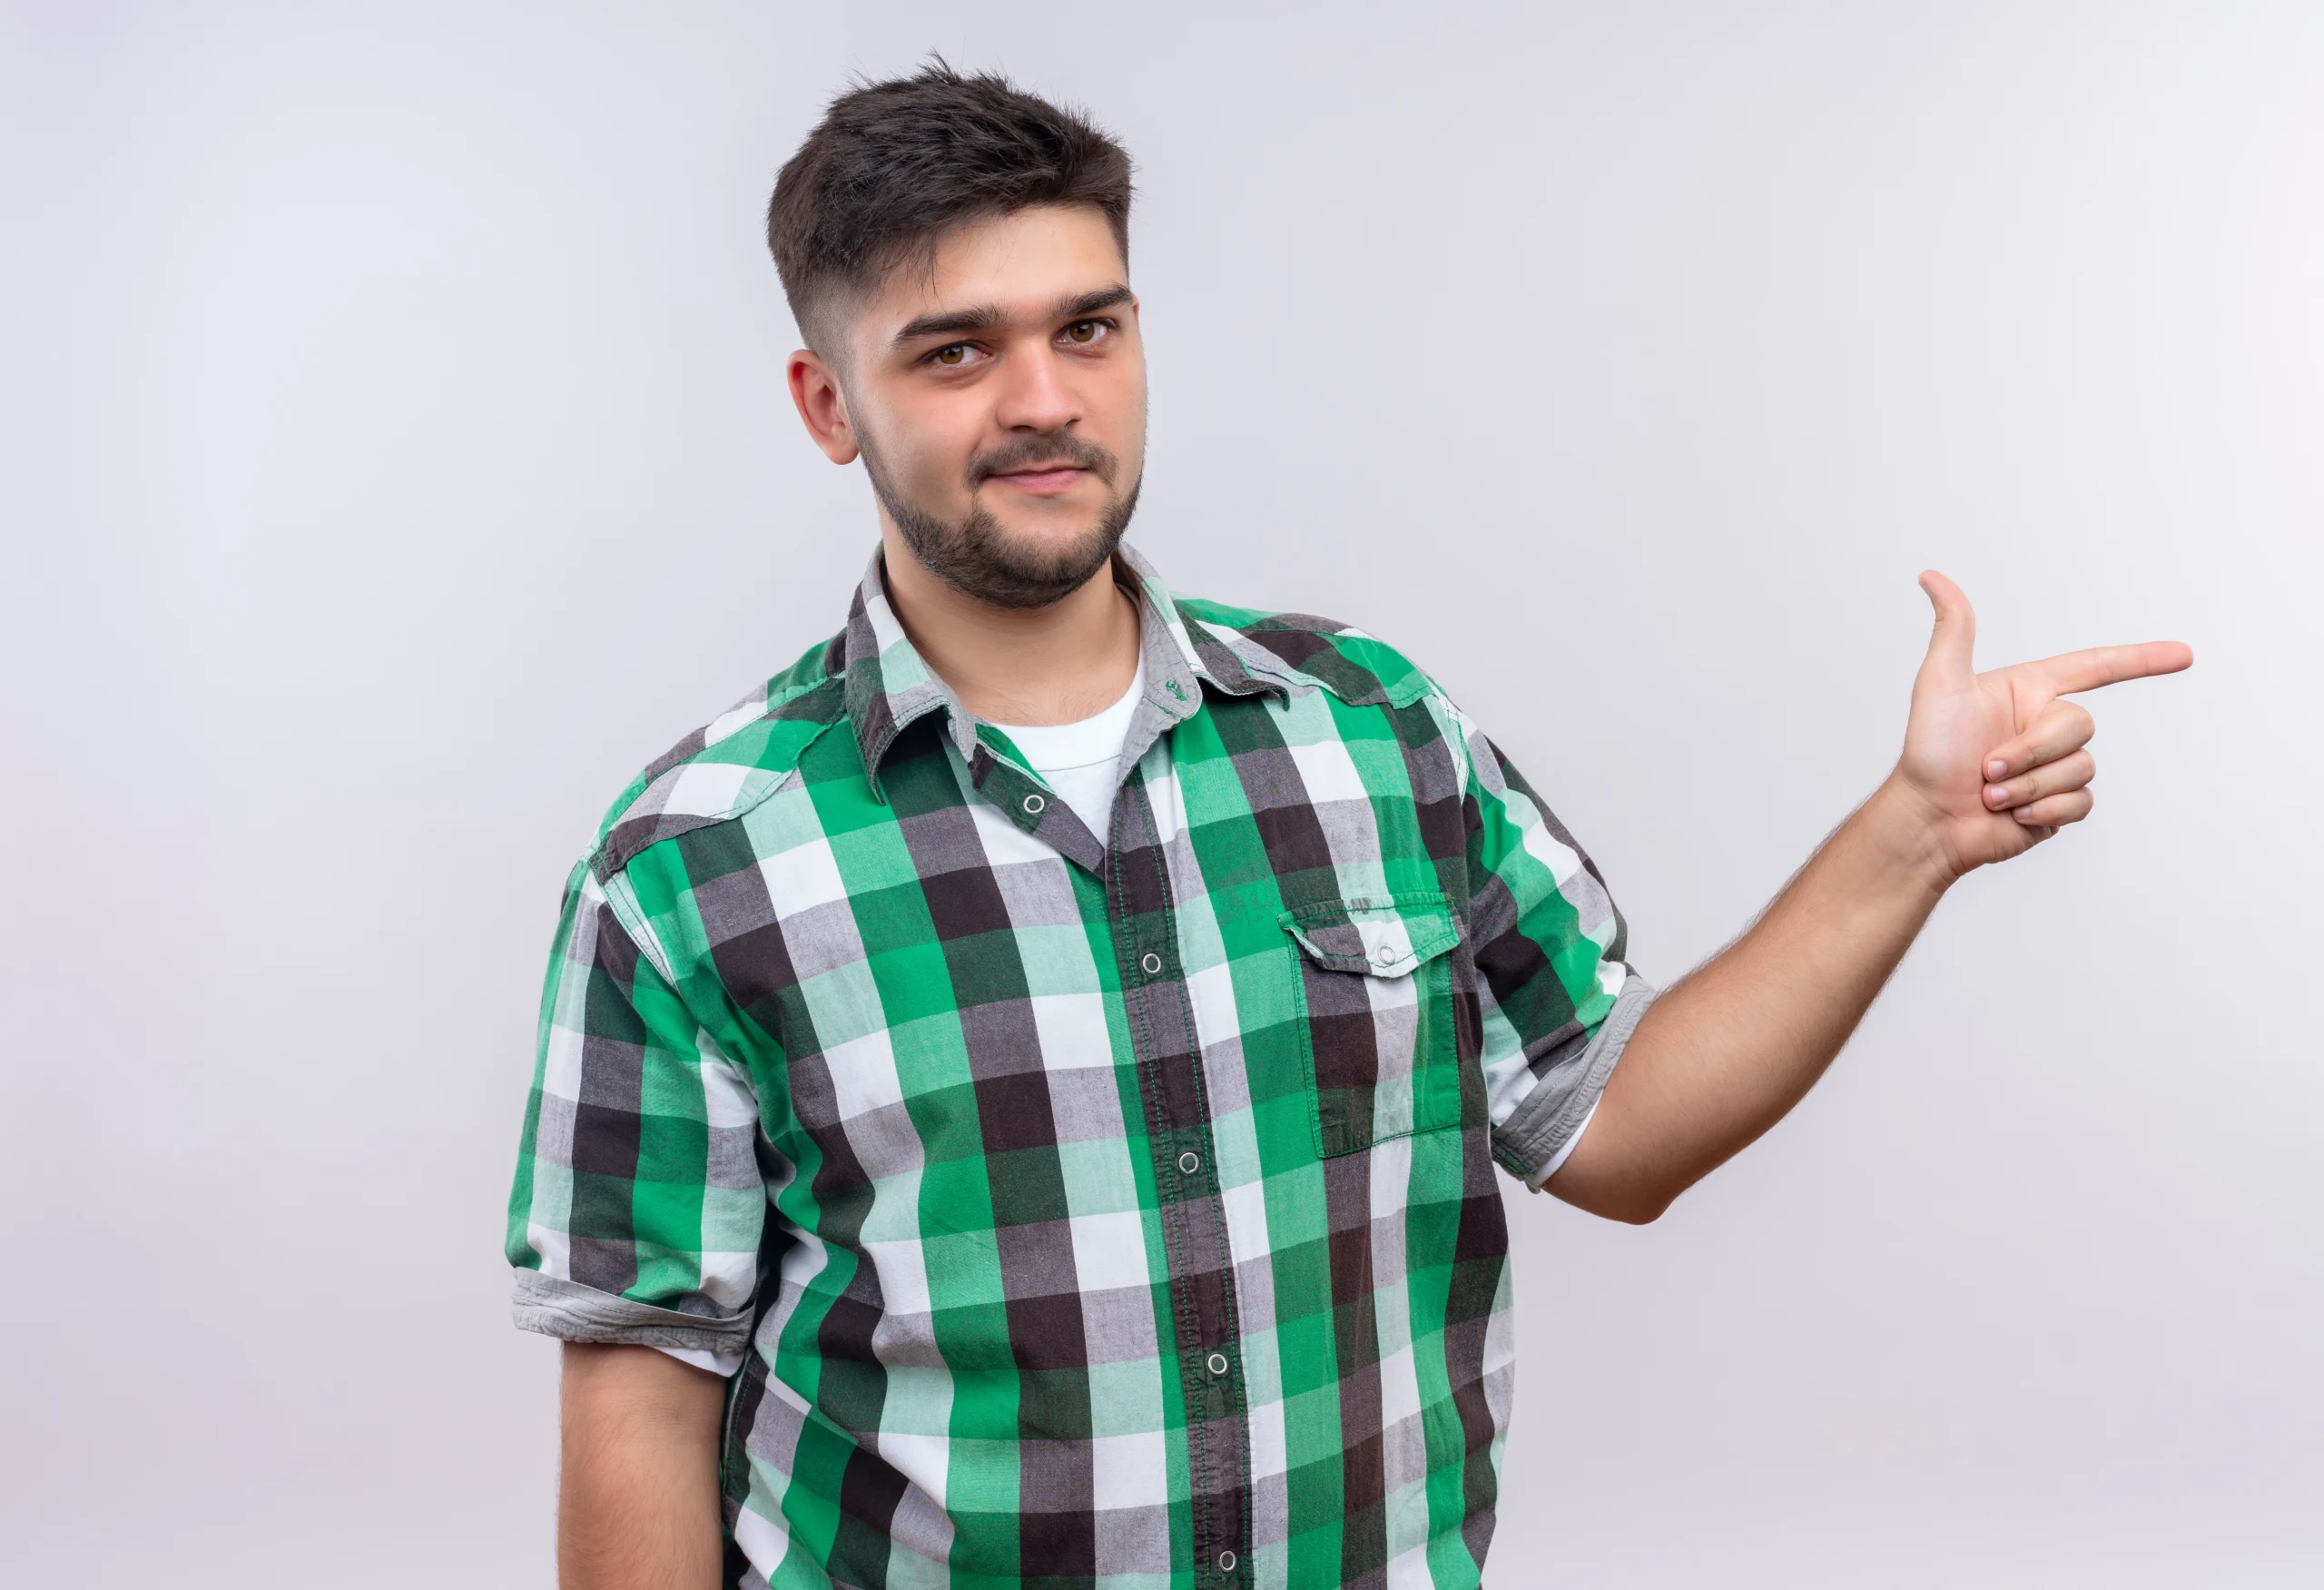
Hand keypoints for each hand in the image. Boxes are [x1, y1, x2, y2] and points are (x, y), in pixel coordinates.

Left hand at [1891, 571, 2191, 878]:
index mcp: (2028, 691)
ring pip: (2081, 767)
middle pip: (2081, 725)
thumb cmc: (1928, 752)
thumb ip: (1953, 630)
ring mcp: (2055, 766)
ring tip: (1991, 794)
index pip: (2095, 667)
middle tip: (1985, 768)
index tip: (2184, 654)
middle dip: (2033, 751)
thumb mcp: (1940, 683)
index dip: (2140, 659)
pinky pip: (2081, 801)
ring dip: (2031, 784)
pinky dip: (2045, 809)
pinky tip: (2012, 814)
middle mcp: (2045, 725)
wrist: (1928, 821)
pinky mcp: (2059, 804)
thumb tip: (1932, 577)